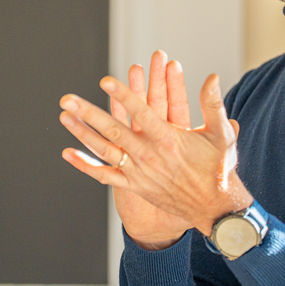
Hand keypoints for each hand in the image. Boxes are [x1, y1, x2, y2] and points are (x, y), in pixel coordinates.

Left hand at [60, 62, 252, 241]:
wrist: (215, 209)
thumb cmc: (219, 169)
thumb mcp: (220, 134)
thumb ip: (212, 104)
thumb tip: (211, 76)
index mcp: (169, 140)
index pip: (141, 113)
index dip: (123, 95)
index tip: (105, 80)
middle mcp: (149, 156)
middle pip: (113, 131)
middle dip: (88, 113)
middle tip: (67, 99)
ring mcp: (139, 172)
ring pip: (104, 150)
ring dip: (82, 133)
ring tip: (64, 116)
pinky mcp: (135, 185)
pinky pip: (105, 175)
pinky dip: (85, 165)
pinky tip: (68, 153)